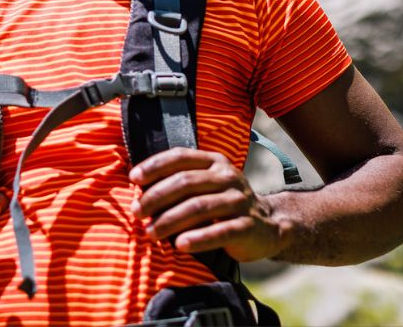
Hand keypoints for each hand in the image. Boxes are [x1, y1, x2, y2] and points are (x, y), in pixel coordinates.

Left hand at [129, 148, 287, 261]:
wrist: (268, 225)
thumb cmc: (223, 204)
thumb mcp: (206, 185)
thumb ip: (180, 183)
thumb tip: (138, 192)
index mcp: (214, 161)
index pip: (180, 157)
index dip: (155, 166)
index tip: (133, 179)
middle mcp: (228, 177)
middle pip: (186, 182)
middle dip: (156, 197)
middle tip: (136, 212)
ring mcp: (240, 201)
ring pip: (200, 207)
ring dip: (171, 220)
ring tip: (151, 232)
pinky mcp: (248, 226)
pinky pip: (221, 232)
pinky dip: (199, 238)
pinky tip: (180, 245)